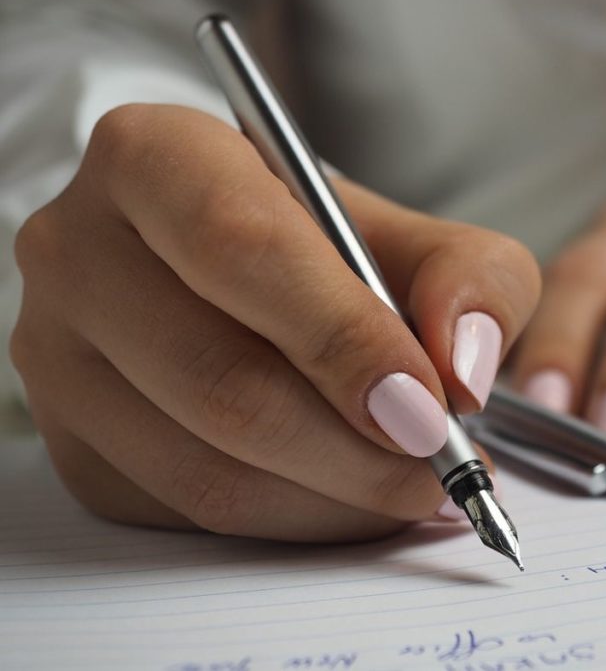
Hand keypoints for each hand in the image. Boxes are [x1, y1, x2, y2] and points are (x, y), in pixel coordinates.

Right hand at [11, 104, 539, 541]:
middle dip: (356, 447)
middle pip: (221, 378)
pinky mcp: (75, 444)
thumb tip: (463, 370)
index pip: (242, 247)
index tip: (429, 406)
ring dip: (336, 498)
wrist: (248, 281)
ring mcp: (59, 356)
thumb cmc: (331, 250)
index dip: (344, 337)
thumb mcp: (420, 236)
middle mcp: (81, 251)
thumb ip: (472, 279)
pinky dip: (296, 521)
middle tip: (442, 466)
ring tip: (415, 486)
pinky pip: (191, 513)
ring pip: (206, 468)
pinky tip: (351, 495)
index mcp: (156, 158)